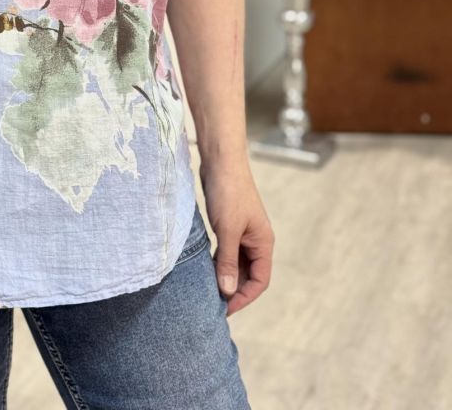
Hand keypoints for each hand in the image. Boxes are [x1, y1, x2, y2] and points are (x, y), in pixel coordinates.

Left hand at [199, 158, 273, 316]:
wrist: (221, 160)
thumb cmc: (228, 192)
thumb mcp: (227, 230)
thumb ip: (227, 261)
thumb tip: (227, 291)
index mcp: (263, 243)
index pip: (260, 281)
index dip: (244, 297)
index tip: (225, 309)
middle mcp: (256, 240)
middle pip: (248, 274)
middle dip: (233, 289)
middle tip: (212, 304)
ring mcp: (243, 232)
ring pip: (236, 263)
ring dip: (224, 277)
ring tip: (207, 291)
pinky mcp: (229, 225)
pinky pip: (227, 251)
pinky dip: (218, 262)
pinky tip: (204, 269)